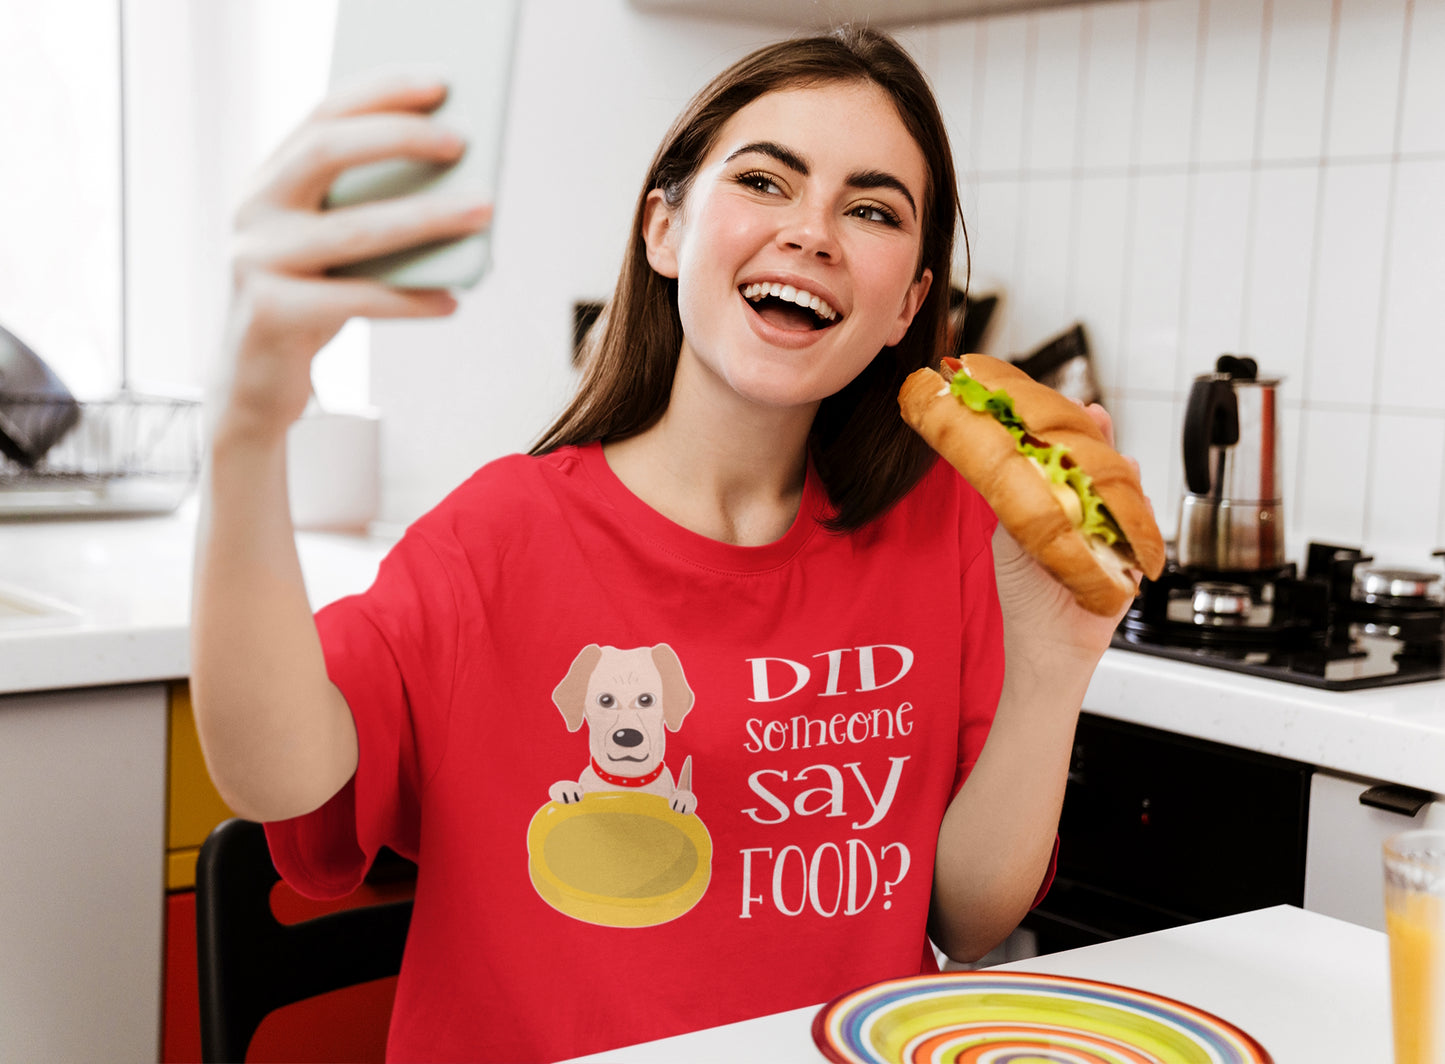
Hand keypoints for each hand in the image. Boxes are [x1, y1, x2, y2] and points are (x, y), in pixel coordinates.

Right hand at [218, 74, 491, 440]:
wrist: (256, 384)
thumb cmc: (313, 304)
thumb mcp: (336, 250)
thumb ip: (371, 211)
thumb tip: (460, 184)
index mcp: (269, 180)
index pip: (323, 115)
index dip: (380, 92)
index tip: (440, 83)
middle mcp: (253, 210)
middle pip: (327, 152)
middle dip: (399, 137)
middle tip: (461, 141)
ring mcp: (255, 261)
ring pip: (354, 230)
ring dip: (427, 218)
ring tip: (483, 212)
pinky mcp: (271, 314)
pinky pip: (356, 300)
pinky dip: (411, 301)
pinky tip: (452, 301)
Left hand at [991, 402, 1140, 668]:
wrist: (1049, 647)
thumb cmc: (1025, 599)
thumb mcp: (1011, 540)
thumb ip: (1017, 502)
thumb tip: (1007, 462)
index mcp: (1054, 511)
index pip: (1062, 466)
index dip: (1065, 439)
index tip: (1063, 411)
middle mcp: (1083, 519)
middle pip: (1097, 473)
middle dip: (1098, 442)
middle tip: (1094, 415)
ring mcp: (1109, 537)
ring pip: (1122, 494)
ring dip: (1120, 470)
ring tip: (1113, 450)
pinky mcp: (1130, 558)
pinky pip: (1140, 527)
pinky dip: (1139, 509)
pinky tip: (1134, 489)